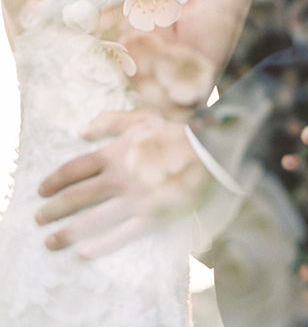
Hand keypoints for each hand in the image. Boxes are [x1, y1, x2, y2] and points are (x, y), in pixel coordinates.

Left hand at [36, 109, 210, 258]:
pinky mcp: (151, 216)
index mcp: (115, 153)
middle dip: (54, 209)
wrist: (206, 150)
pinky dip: (102, 245)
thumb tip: (81, 131)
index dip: (54, 180)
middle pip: (78, 196)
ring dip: (69, 232)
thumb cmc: (172, 132)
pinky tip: (85, 252)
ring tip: (51, 242)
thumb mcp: (140, 118)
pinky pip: (122, 234)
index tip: (41, 191)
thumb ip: (109, 121)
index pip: (75, 169)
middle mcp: (120, 178)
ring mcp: (135, 199)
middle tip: (39, 219)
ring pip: (94, 219)